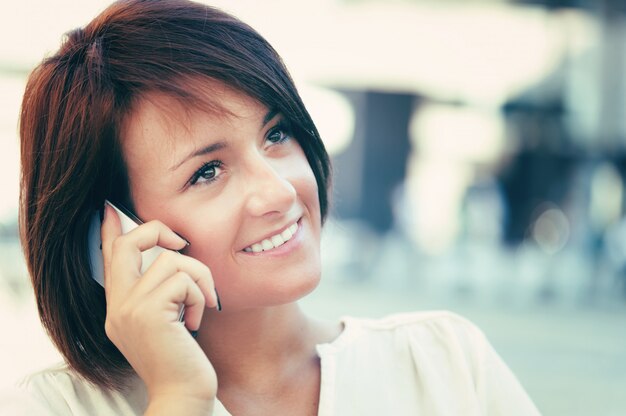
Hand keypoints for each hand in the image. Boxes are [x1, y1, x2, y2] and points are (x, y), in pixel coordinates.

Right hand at [100, 203, 218, 411]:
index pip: (110, 259)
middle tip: (180, 242)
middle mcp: (117, 306)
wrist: (183, 394)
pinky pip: (184, 280)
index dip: (110, 231)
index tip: (110, 209)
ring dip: (198, 279)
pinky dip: (200, 297)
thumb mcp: (165, 322)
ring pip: (171, 260)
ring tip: (201, 306)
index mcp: (119, 307)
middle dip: (157, 231)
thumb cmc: (182, 359)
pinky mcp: (148, 313)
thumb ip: (159, 293)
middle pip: (128, 244)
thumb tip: (173, 258)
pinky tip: (197, 321)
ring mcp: (128, 309)